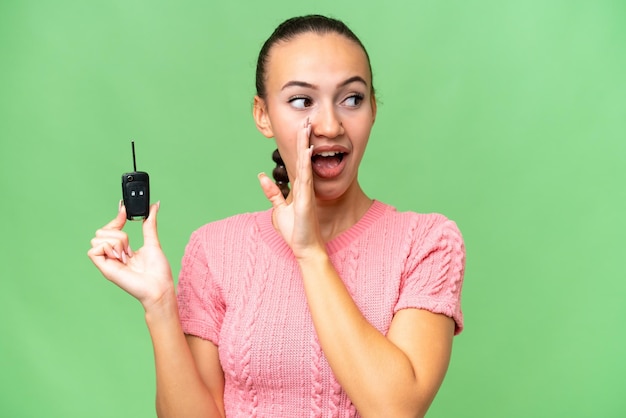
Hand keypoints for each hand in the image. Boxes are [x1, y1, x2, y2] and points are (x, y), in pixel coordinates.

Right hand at [88, 202, 173, 309]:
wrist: (159, 286)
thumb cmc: (158, 271)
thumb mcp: (153, 242)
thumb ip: (150, 224)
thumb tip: (154, 206)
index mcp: (122, 249)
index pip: (110, 228)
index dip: (116, 218)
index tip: (125, 210)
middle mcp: (113, 255)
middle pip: (101, 231)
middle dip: (118, 233)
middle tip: (130, 248)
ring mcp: (108, 262)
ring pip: (98, 238)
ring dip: (116, 242)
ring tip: (127, 256)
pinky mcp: (104, 268)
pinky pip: (93, 250)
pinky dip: (109, 249)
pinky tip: (121, 258)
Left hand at [258, 118, 323, 258]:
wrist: (306, 248)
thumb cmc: (296, 232)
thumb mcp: (279, 209)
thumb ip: (272, 193)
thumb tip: (261, 177)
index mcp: (300, 188)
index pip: (299, 161)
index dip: (300, 145)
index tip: (302, 129)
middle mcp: (306, 186)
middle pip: (304, 157)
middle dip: (304, 138)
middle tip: (306, 119)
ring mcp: (307, 191)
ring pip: (306, 163)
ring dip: (305, 144)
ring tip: (306, 127)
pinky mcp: (306, 199)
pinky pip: (307, 177)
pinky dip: (306, 162)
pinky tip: (307, 150)